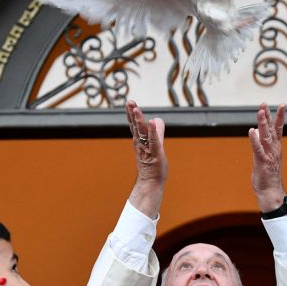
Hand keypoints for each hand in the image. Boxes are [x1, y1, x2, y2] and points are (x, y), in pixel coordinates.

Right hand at [126, 100, 166, 218]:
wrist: (151, 183)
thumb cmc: (153, 165)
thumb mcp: (155, 145)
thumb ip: (157, 132)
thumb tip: (157, 119)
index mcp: (140, 141)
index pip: (134, 125)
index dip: (132, 114)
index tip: (129, 103)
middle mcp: (141, 144)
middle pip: (136, 126)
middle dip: (133, 114)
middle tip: (130, 102)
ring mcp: (147, 149)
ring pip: (142, 132)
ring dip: (139, 120)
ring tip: (137, 109)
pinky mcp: (155, 154)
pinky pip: (154, 141)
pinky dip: (153, 132)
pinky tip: (152, 122)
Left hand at [249, 103, 286, 211]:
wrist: (271, 192)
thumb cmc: (267, 175)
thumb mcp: (265, 157)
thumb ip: (261, 144)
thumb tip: (256, 132)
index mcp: (276, 148)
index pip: (278, 129)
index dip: (279, 117)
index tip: (280, 105)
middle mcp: (274, 149)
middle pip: (272, 129)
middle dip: (268, 116)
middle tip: (264, 104)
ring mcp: (268, 155)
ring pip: (265, 136)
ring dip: (262, 123)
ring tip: (260, 112)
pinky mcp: (262, 162)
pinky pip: (257, 149)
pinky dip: (254, 140)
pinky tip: (251, 131)